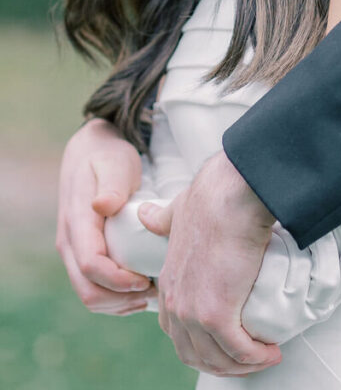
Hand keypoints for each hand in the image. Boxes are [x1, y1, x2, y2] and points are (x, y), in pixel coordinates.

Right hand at [56, 118, 152, 314]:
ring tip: (151, 294)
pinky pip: (93, 288)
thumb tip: (103, 205)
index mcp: (77, 223)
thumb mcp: (115, 164)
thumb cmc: (108, 157)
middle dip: (121, 300)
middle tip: (154, 293)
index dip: (119, 281)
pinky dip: (115, 298)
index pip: (91, 265)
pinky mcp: (81, 254)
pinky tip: (139, 292)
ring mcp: (73, 251)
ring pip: (89, 296)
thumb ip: (112, 185)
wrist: (91, 152)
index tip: (147, 279)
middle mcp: (69, 242)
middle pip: (88, 291)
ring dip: (119, 304)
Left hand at [138, 152, 281, 376]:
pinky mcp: (217, 314)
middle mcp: (175, 303)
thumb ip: (163, 218)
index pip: (176, 332)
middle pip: (194, 354)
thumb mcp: (177, 210)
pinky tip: (271, 351)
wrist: (230, 196)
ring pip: (216, 358)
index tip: (226, 341)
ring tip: (266, 355)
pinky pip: (238, 351)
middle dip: (223, 363)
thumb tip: (146, 214)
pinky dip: (256, 356)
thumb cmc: (212, 198)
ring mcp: (193, 312)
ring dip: (243, 364)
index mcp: (168, 283)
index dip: (202, 344)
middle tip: (249, 356)